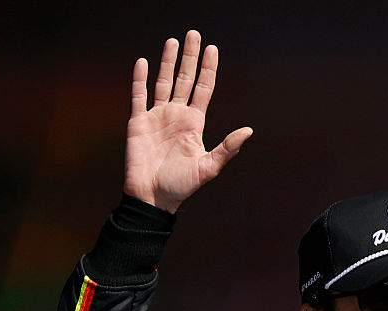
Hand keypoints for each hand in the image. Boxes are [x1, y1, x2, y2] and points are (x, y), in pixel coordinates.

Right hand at [123, 30, 252, 212]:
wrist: (153, 199)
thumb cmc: (181, 187)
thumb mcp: (209, 167)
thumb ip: (228, 148)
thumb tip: (249, 130)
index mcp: (194, 124)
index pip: (203, 89)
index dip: (208, 70)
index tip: (213, 49)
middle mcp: (176, 116)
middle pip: (185, 79)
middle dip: (190, 57)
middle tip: (194, 34)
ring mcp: (157, 117)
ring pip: (163, 82)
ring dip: (168, 62)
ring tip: (173, 41)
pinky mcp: (138, 123)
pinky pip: (138, 96)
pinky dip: (139, 79)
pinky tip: (143, 62)